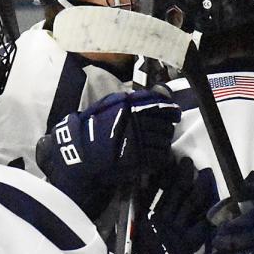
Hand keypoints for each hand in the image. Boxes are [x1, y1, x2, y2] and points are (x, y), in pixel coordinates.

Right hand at [36, 89, 180, 217]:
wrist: (79, 154)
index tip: (174, 114)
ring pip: (164, 141)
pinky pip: (160, 157)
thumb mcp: (107, 105)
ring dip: (163, 143)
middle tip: (164, 132)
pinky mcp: (139, 159)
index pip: (160, 104)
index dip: (171, 110)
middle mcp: (137, 120)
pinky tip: (155, 157)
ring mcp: (139, 140)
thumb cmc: (90, 128)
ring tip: (158, 145)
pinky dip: (160, 157)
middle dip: (167, 129)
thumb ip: (129, 99)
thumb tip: (156, 93)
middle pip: (165, 125)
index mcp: (130, 105)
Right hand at [128, 157, 212, 253]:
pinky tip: (215, 204)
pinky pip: (202, 226)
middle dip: (183, 175)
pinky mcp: (189, 244)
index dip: (164, 174)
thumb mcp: (118, 234)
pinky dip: (209, 215)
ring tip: (205, 174)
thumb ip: (122, 216)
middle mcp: (163, 218)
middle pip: (176, 192)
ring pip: (191, 204)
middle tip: (189, 162)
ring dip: (199, 188)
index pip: (157, 188)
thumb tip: (127, 195)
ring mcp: (178, 230)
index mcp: (144, 214)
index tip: (169, 160)